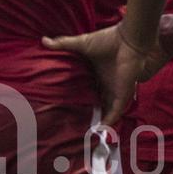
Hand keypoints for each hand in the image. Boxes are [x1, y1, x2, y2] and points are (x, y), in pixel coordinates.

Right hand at [43, 24, 163, 125]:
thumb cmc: (107, 40)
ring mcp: (115, 90)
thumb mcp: (81, 44)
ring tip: (84, 133)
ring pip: (106, 110)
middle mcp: (106, 84)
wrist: (128, 40)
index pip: (88, 90)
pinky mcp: (123, 95)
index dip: (79, 98)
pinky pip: (116, 113)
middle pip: (97, 102)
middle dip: (88, 113)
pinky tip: (100, 132)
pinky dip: (109, 122)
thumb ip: (63, 44)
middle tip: (73, 124)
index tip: (66, 107)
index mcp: (97, 74)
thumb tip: (44, 40)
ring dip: (98, 121)